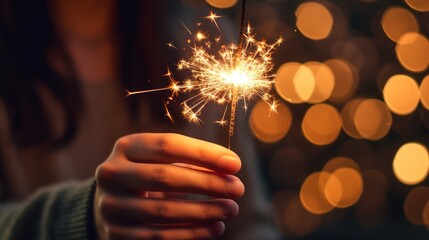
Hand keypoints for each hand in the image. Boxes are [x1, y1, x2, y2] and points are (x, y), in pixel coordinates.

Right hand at [94, 133, 244, 239]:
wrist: (112, 204)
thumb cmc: (148, 176)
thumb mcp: (162, 160)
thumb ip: (193, 160)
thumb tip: (230, 165)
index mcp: (126, 147)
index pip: (167, 145)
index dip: (204, 154)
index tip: (235, 164)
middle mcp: (112, 173)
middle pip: (164, 177)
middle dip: (207, 183)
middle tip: (237, 188)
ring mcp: (110, 206)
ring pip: (162, 211)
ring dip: (203, 211)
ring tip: (231, 209)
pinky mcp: (115, 234)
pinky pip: (158, 237)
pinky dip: (191, 233)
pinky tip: (215, 227)